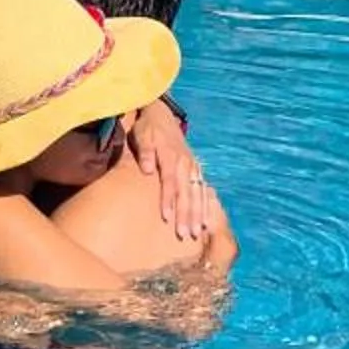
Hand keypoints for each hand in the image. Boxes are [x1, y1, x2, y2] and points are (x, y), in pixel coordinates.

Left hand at [129, 96, 209, 241]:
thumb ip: (145, 153)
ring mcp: (192, 166)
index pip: (170, 182)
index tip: (166, 218)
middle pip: (186, 192)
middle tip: (184, 234)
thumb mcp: (142, 135)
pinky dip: (205, 206)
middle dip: (186, 215)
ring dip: (197, 214)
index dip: (168, 200)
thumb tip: (147, 169)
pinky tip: (206, 222)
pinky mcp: (195, 169)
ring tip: (196, 233)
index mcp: (171, 156)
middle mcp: (185, 163)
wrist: (161, 115)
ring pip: (197, 194)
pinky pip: (203, 190)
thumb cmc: (148, 129)